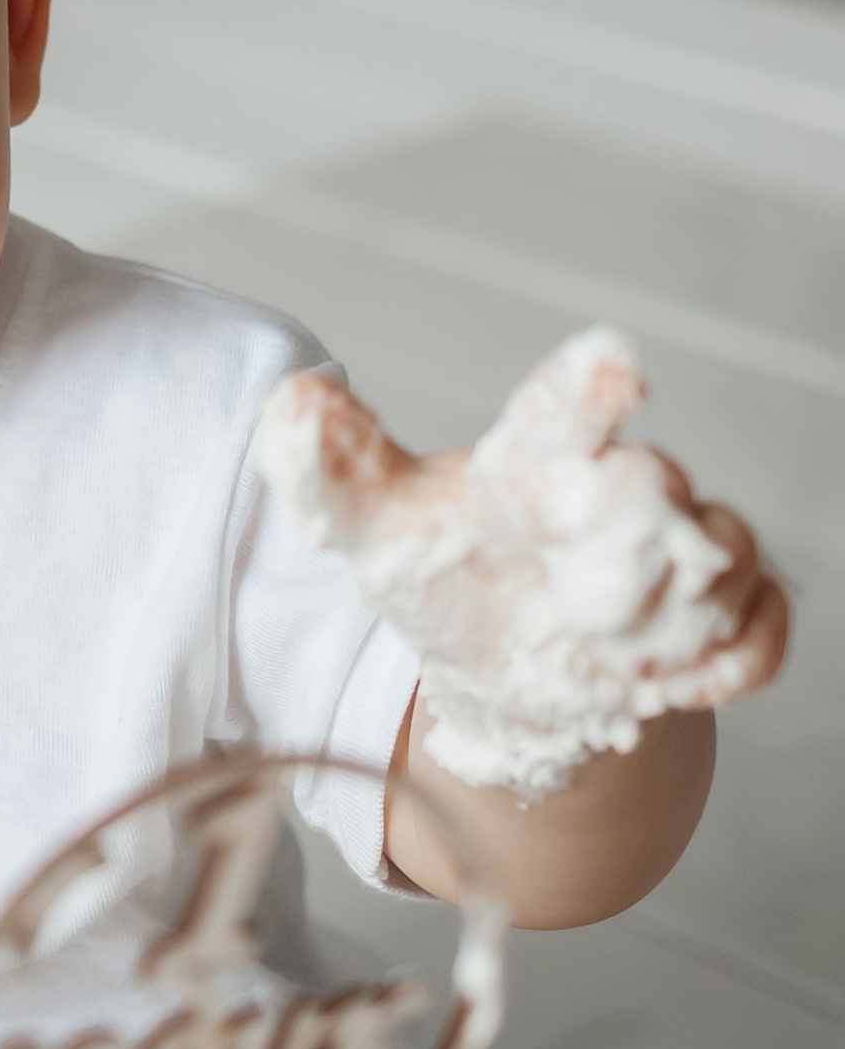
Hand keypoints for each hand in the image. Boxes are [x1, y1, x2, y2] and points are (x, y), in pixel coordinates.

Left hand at [256, 327, 784, 798]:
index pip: (565, 410)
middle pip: (656, 489)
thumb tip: (290, 404)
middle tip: (579, 600)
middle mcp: (624, 489)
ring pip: (718, 561)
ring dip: (668, 616)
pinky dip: (723, 663)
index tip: (613, 367)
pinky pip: (758, 633)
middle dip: (626, 540)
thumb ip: (332, 476)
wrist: (508, 678)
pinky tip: (663, 681)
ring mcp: (688, 549)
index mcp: (536, 461)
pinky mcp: (732, 615)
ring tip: (606, 650)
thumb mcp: (378, 536)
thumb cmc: (449, 581)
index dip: (588, 389)